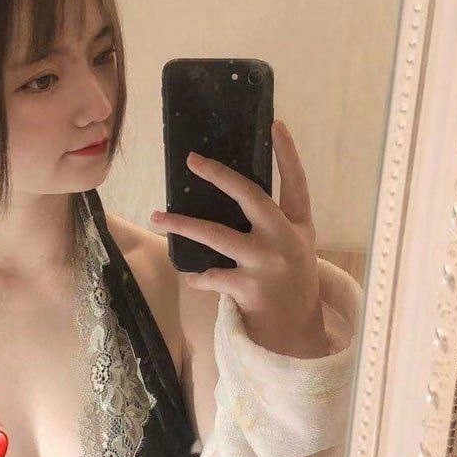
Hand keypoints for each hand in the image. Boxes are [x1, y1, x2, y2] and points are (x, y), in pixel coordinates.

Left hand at [150, 119, 327, 355]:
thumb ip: (276, 222)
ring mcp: (266, 263)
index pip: (296, 183)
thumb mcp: (296, 248)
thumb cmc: (292, 284)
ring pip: (217, 235)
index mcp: (299, 225)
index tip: (276, 124)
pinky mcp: (249, 288)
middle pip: (250, 197)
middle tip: (192, 160)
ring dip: (183, 225)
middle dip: (219, 176)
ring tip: (158, 216)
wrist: (297, 332)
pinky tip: (190, 276)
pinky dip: (197, 276)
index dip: (288, 153)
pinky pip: (211, 275)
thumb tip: (233, 194)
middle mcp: (285, 239)